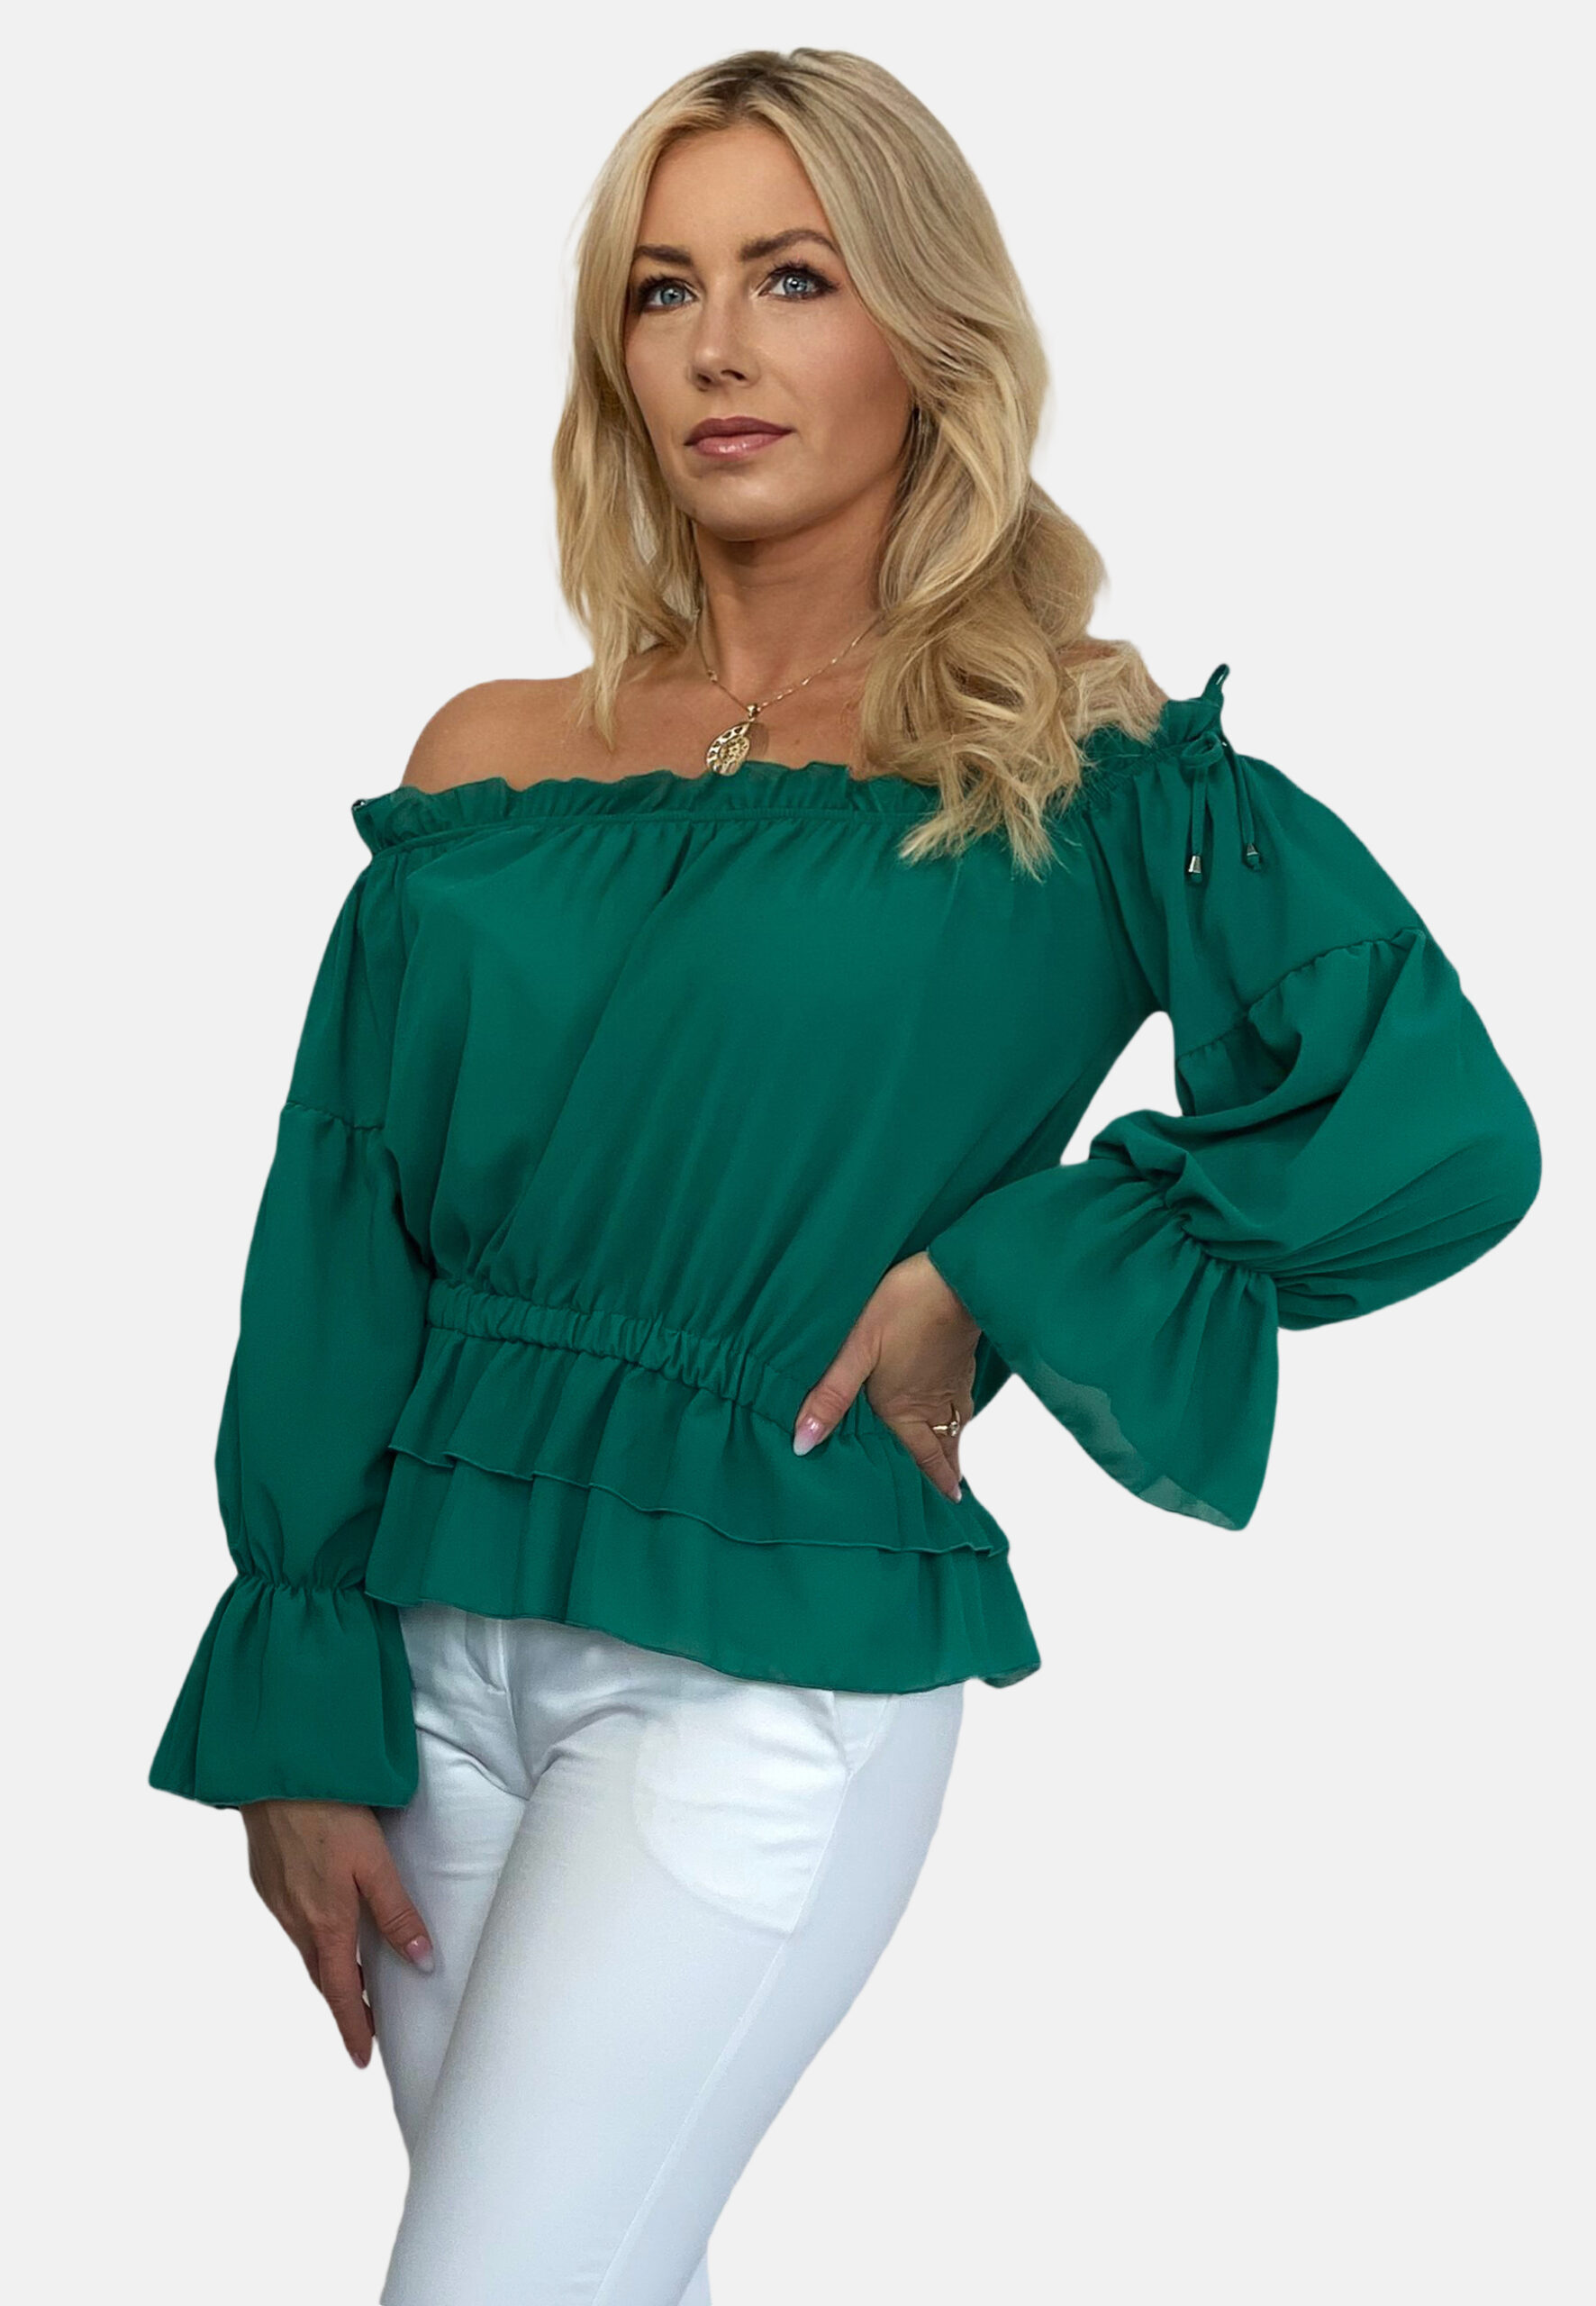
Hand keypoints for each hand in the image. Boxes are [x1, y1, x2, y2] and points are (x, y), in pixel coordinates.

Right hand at [242, 1799, 434, 2068]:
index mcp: (325, 1923)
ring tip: (352, 1979)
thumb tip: (421, 1961)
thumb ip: (397, 1912)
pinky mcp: (266, 1879)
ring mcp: (276, 1900)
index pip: (341, 1992)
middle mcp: (296, 1920)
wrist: (274, 1776)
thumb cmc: (329, 1813)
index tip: (362, 2058)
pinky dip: (311, 1936)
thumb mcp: (375, 1863)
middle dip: (342, 2003)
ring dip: (328, 1969)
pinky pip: (291, 1922)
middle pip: (321, 1974)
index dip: (353, 2026)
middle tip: (363, 2024)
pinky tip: (324, 1923)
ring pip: (305, 1948)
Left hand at [792, 1251, 979, 1502]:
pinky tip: (950, 1408)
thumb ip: (829, 1396)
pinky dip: (956, 1416)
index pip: (923, 1459)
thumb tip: (802, 1443)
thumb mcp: (854, 1350)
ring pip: (955, 1425)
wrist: (954, 1275)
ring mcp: (952, 1382)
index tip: (946, 1509)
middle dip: (945, 1473)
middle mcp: (932, 1404)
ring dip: (951, 1445)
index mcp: (905, 1410)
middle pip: (943, 1448)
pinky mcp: (961, 1359)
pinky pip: (960, 1401)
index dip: (934, 1485)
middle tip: (948, 1496)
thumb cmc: (902, 1308)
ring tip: (950, 1461)